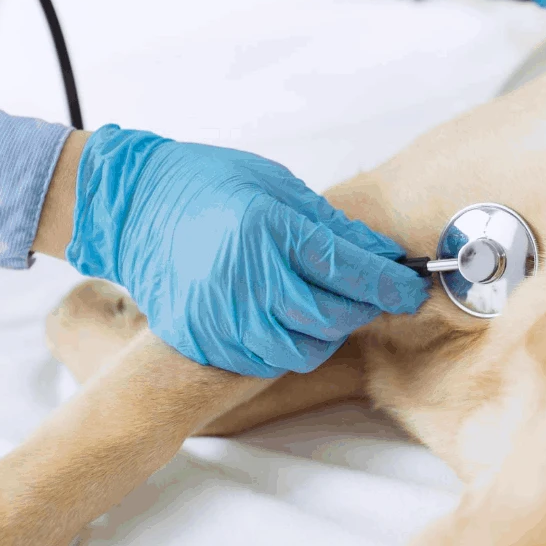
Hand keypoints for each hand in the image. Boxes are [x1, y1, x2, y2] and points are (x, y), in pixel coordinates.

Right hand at [61, 127, 425, 375]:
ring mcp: (218, 312)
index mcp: (267, 228)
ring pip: (300, 348)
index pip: (348, 270)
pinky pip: (261, 360)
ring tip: (327, 307)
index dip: (389, 285)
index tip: (412, 289)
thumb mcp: (277, 185)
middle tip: (374, 296)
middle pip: (330, 316)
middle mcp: (244, 275)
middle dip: (363, 309)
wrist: (133, 204)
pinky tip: (288, 322)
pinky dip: (287, 347)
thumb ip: (331, 226)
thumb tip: (383, 254)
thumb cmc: (207, 184)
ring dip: (326, 333)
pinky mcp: (199, 336)